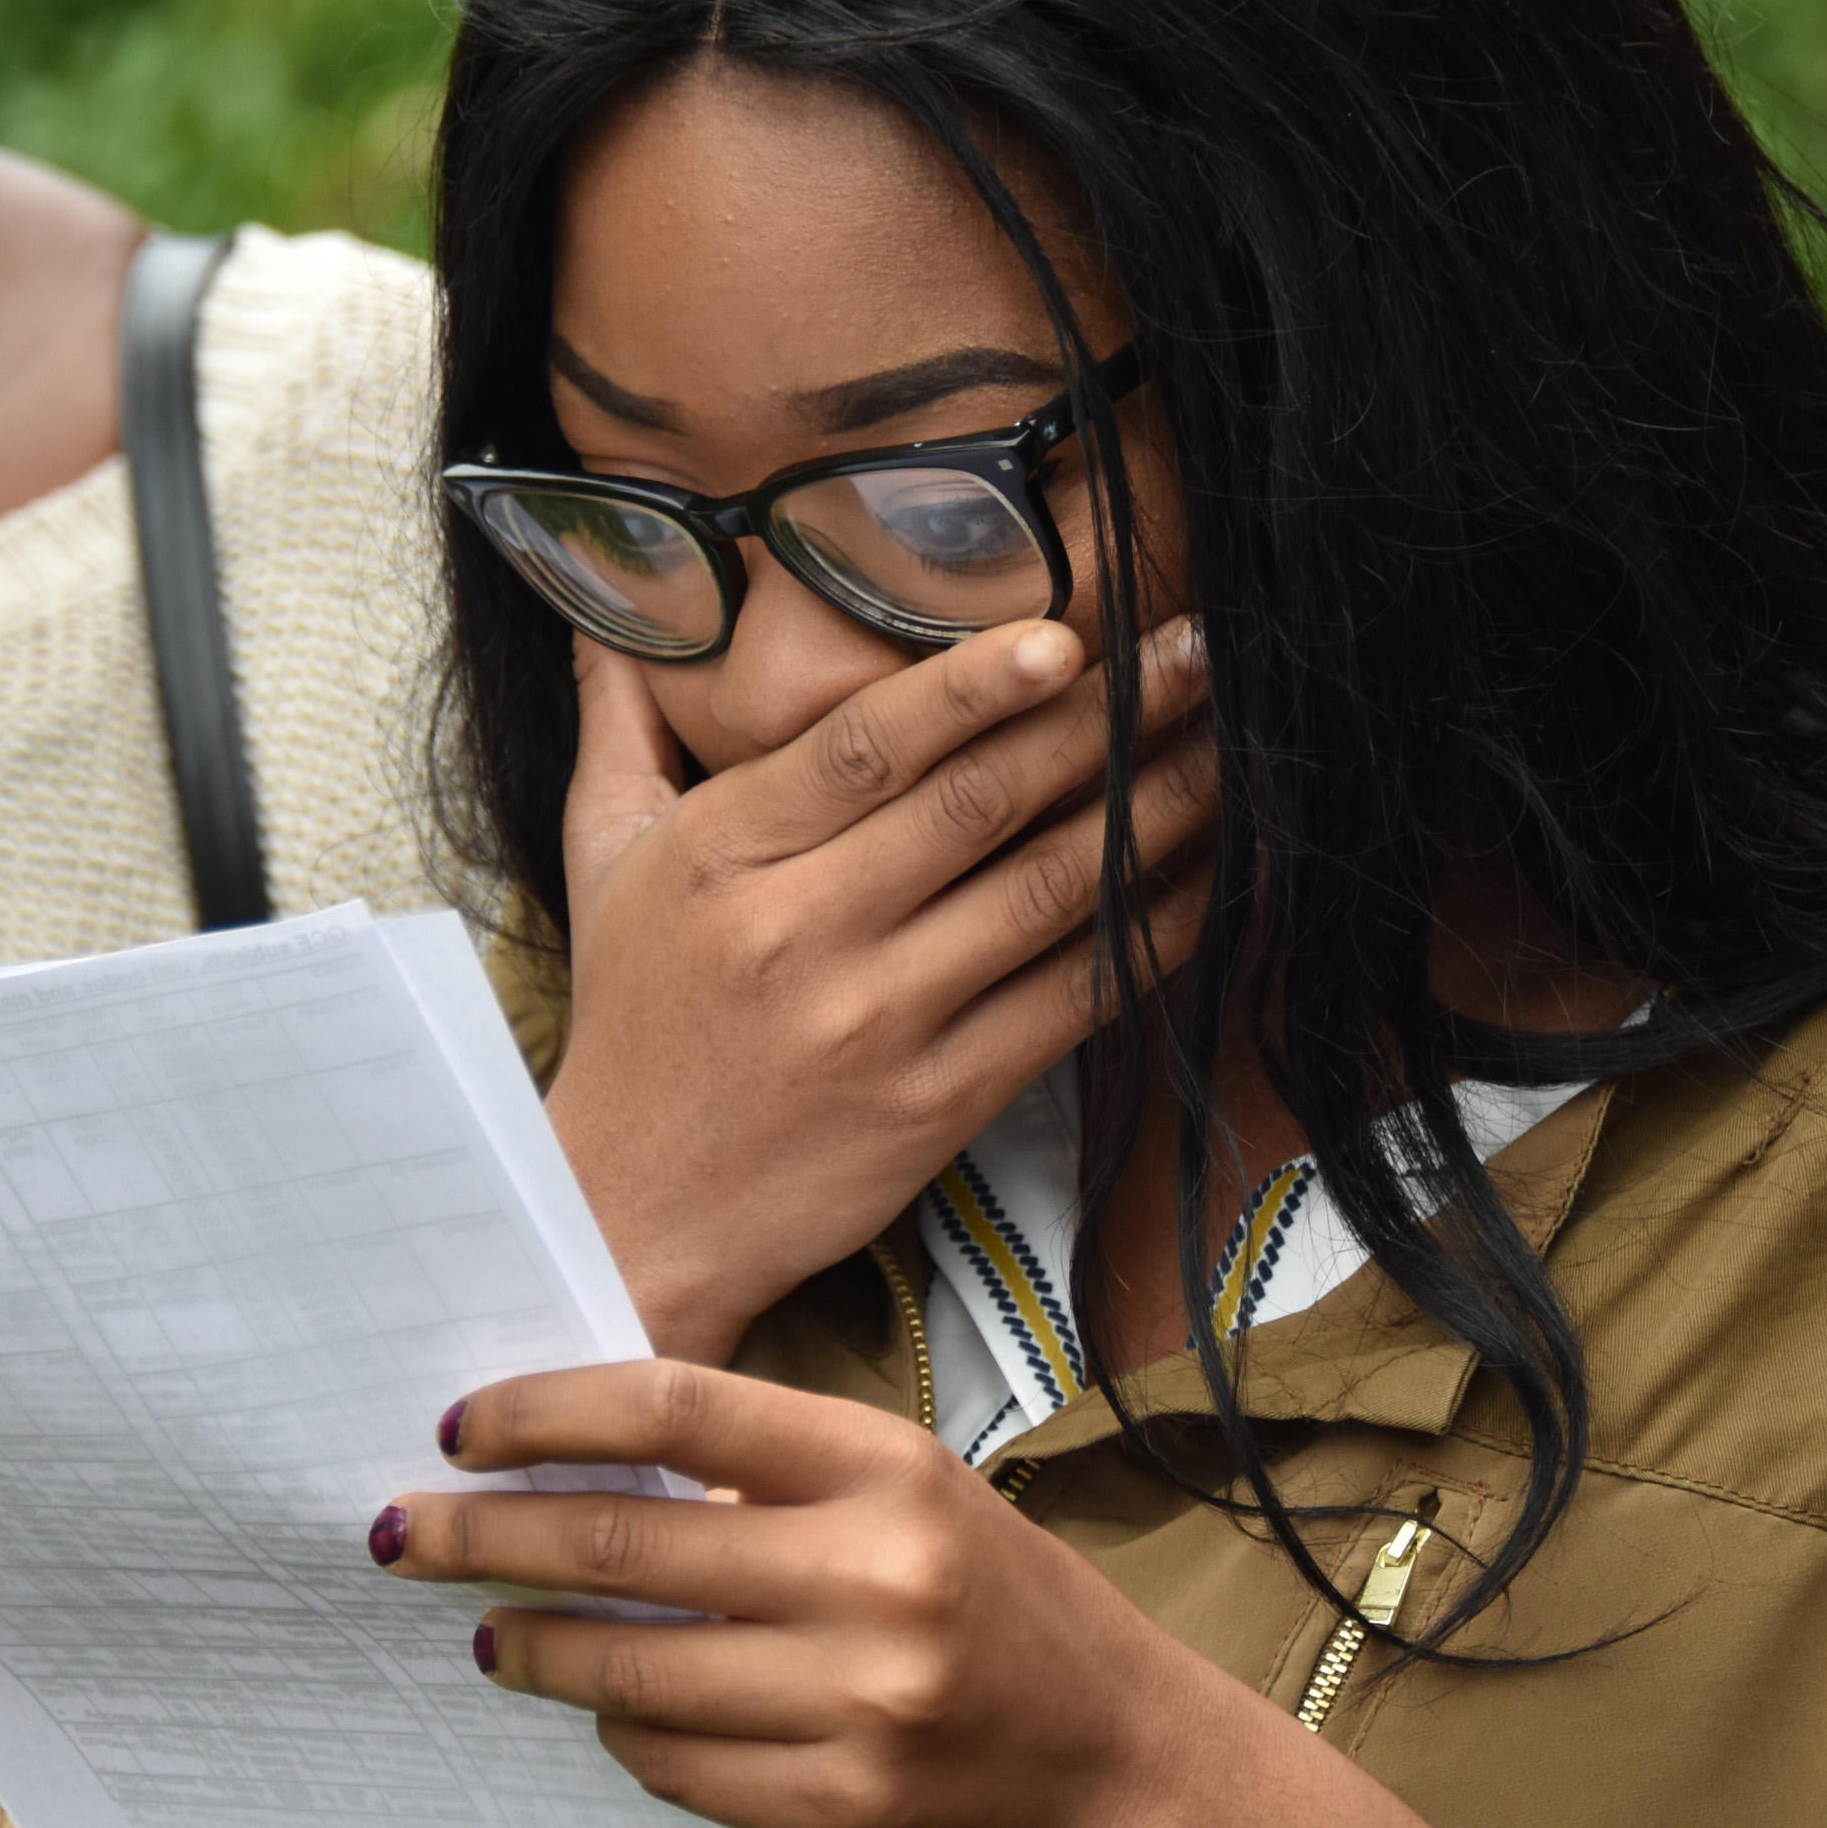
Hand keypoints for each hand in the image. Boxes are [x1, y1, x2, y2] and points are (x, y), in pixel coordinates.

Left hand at [388, 1359, 1582, 1827]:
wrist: (1117, 1764)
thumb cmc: (992, 1602)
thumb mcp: (906, 1495)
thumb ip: (764, 1474)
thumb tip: (563, 1459)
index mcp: (888, 1468)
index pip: (673, 1413)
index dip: (545, 1415)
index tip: (460, 1428)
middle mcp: (877, 1578)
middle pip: (622, 1546)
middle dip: (484, 1538)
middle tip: (401, 1531)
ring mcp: (859, 1704)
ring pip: (628, 1670)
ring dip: (533, 1648)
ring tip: (487, 1634)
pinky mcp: (840, 1809)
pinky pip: (673, 1766)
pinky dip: (624, 1733)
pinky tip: (611, 1709)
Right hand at [543, 616, 1212, 1364]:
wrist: (632, 1214)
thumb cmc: (633, 1019)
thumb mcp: (600, 858)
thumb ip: (620, 725)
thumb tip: (612, 613)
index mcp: (724, 854)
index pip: (866, 748)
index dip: (974, 687)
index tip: (1069, 635)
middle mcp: (804, 933)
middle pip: (981, 804)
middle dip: (1107, 718)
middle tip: (1195, 650)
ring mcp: (881, 1024)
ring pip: (1048, 893)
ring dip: (1156, 811)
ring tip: (1227, 744)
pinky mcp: (940, 1103)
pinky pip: (1072, 999)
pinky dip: (1151, 934)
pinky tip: (1208, 877)